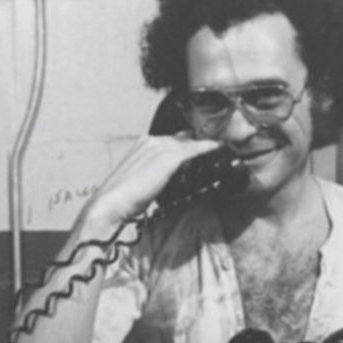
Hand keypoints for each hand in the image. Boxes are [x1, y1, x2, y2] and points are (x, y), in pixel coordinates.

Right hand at [80, 133, 223, 233]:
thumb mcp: (145, 185)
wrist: (110, 205)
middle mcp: (153, 141)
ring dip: (211, 143)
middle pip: (187, 137)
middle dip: (205, 140)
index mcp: (144, 145)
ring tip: (231, 144)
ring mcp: (160, 147)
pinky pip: (196, 149)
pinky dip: (210, 148)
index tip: (209, 148)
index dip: (193, 144)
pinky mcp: (168, 158)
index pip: (175, 140)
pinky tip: (223, 149)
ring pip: (193, 141)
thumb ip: (160, 178)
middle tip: (226, 143)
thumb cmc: (124, 201)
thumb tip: (176, 183)